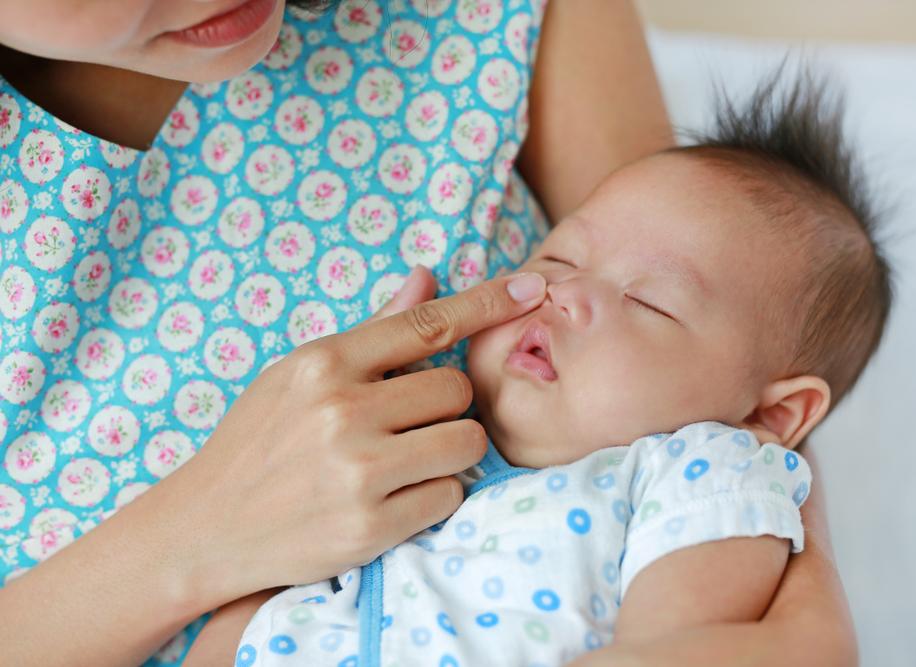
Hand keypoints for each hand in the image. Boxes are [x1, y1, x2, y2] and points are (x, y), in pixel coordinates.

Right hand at [168, 268, 546, 602]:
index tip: (531, 289)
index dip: (487, 303)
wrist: (206, 527)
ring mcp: (357, 471)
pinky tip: (396, 498)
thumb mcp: (299, 375)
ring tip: (408, 461)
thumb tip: (426, 277)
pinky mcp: (369, 527)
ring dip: (450, 451)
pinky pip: (449, 495)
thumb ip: (372, 332)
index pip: (427, 323)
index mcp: (324, 363)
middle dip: (446, 407)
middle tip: (410, 425)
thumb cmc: (260, 443)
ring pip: (465, 441)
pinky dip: (435, 495)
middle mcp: (342, 411)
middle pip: (456, 390)